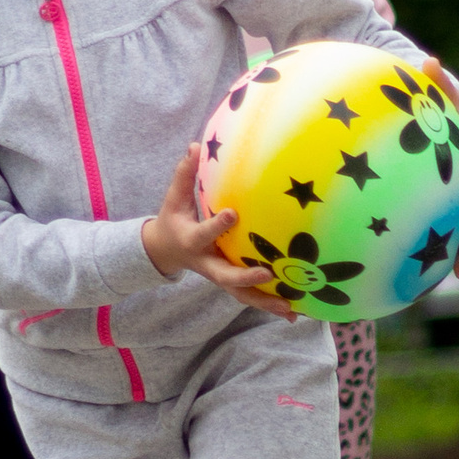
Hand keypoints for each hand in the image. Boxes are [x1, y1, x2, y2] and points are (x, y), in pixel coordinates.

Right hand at [141, 148, 296, 311]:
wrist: (164, 251)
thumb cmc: (173, 219)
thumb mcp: (173, 198)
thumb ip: (185, 174)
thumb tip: (196, 146)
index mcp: (192, 241)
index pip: (204, 234)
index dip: (216, 225)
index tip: (233, 214)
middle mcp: (206, 263)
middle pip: (225, 276)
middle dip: (245, 277)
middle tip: (266, 273)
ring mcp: (219, 276)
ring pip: (241, 294)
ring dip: (264, 302)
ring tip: (289, 308)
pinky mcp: (230, 283)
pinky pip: (250, 296)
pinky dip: (269, 305)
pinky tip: (294, 312)